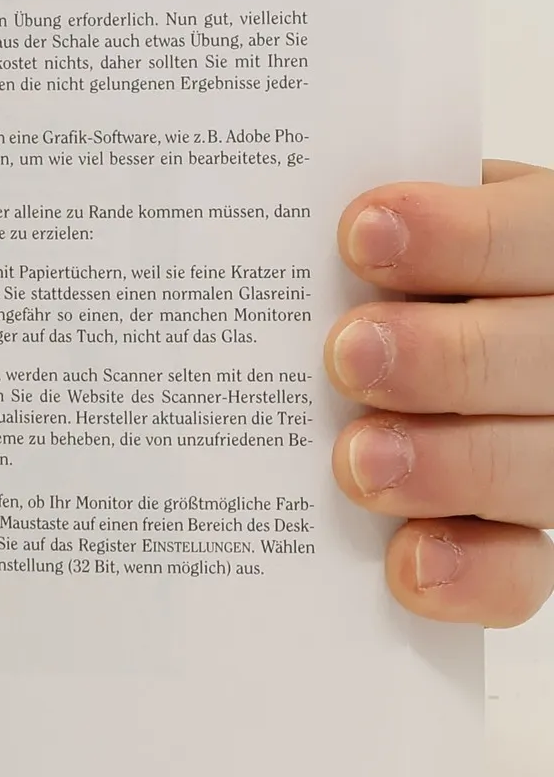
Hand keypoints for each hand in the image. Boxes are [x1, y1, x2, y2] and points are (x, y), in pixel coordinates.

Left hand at [328, 160, 553, 626]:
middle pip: (545, 354)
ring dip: (451, 464)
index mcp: (537, 246)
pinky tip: (408, 565)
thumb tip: (252, 204)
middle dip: (447, 356)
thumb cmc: (369, 283)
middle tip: (348, 355)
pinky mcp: (521, 535)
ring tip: (354, 462)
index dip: (461, 236)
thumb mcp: (378, 236)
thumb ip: (357, 235)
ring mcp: (549, 445)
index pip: (533, 233)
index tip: (360, 235)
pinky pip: (524, 570)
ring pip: (542, 463)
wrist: (387, 359)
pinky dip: (471, 572)